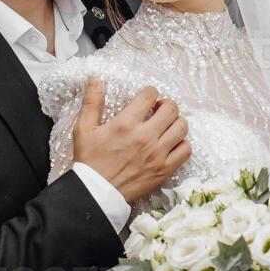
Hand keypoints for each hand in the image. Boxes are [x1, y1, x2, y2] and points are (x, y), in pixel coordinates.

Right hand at [72, 77, 190, 201]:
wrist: (96, 192)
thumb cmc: (89, 160)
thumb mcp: (84, 129)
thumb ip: (92, 102)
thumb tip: (96, 78)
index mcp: (126, 124)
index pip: (150, 95)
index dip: (150, 92)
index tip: (147, 98)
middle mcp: (145, 137)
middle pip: (171, 109)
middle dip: (166, 104)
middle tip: (159, 110)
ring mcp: (157, 154)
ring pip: (182, 127)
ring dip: (176, 122)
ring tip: (166, 125)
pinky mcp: (164, 169)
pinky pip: (186, 150)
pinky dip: (182, 143)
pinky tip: (171, 143)